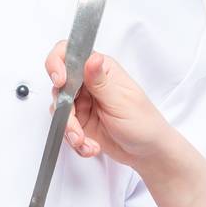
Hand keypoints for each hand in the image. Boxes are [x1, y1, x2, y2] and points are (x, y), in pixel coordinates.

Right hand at [44, 46, 170, 167]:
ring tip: (84, 142)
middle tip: (75, 128)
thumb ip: (101, 82)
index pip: (69, 54)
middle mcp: (89, 83)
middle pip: (59, 87)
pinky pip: (66, 129)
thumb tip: (92, 58)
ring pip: (60, 111)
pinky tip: (91, 147)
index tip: (60, 82)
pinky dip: (75, 141)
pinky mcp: (80, 122)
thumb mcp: (121, 101)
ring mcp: (83, 103)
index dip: (57, 64)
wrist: (147, 152)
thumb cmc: (143, 123)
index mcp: (102, 69)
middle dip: (64, 111)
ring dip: (70, 130)